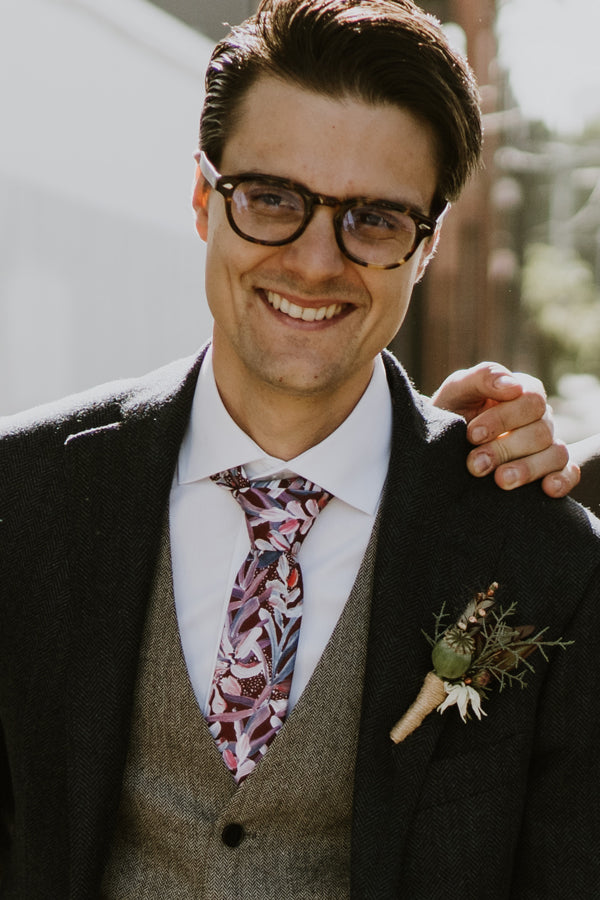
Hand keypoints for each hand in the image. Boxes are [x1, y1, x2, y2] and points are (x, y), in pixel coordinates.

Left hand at [431, 362, 580, 496]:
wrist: (440, 445)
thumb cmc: (452, 411)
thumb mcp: (458, 389)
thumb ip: (483, 378)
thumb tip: (513, 387)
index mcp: (523, 392)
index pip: (531, 400)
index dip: (503, 419)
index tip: (472, 435)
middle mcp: (540, 418)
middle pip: (541, 431)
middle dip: (505, 449)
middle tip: (475, 464)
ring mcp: (546, 445)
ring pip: (555, 454)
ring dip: (528, 469)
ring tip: (500, 481)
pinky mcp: (548, 471)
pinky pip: (568, 474)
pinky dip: (562, 481)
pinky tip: (547, 489)